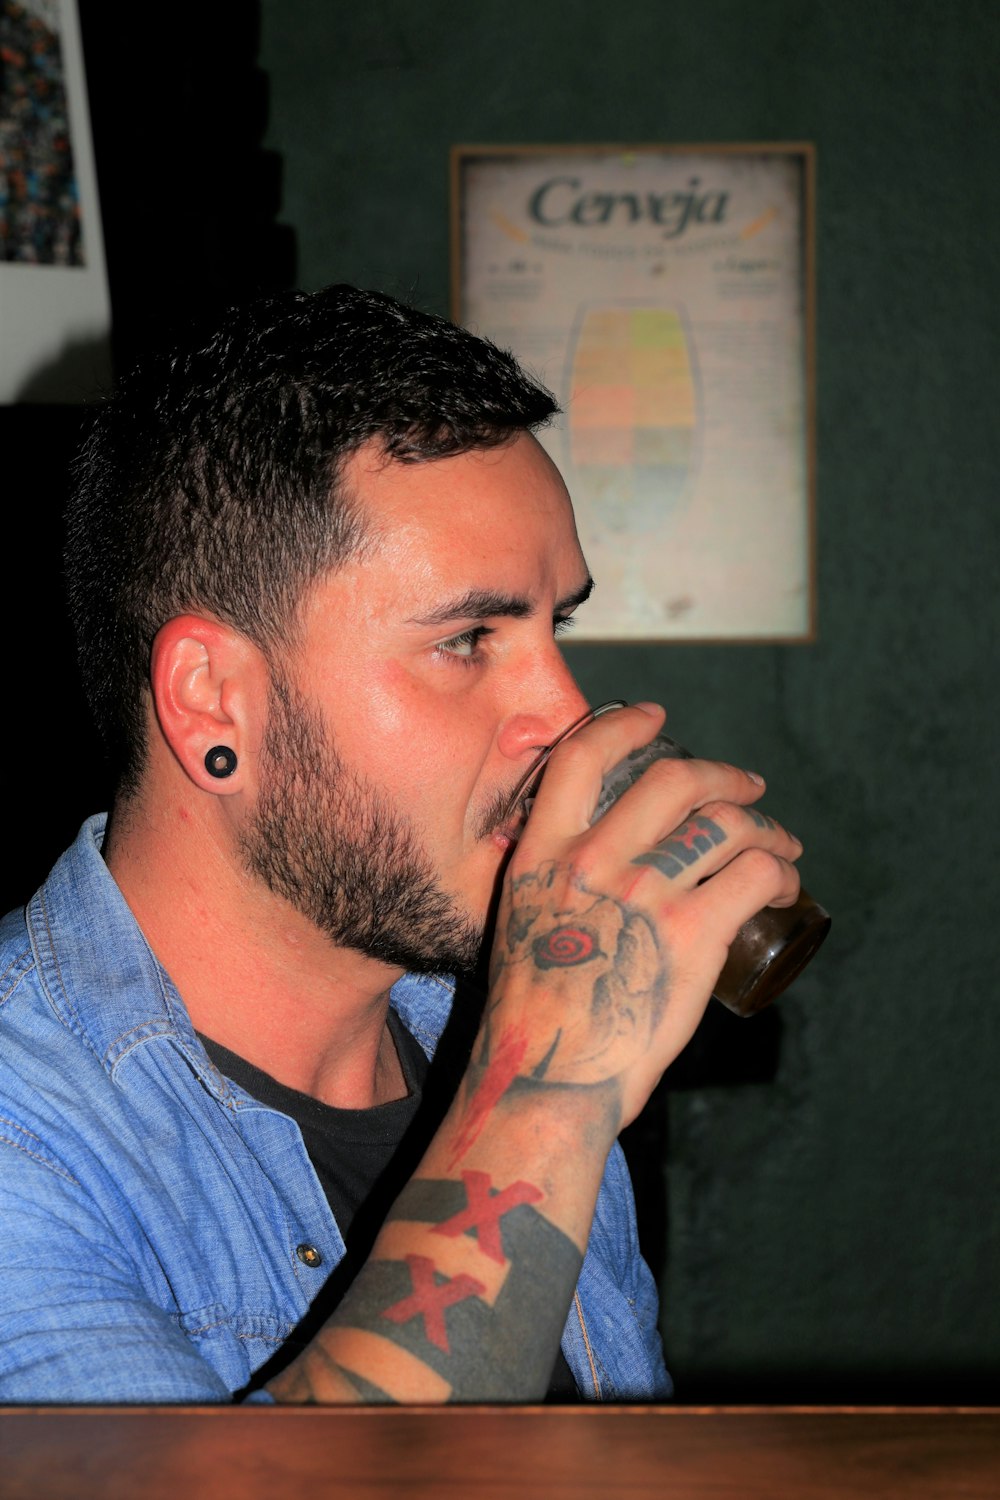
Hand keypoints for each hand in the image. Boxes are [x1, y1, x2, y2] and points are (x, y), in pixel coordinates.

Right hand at [485, 704, 801, 1129]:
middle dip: (720, 773)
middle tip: (746, 784)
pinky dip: (780, 872)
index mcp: (540, 855)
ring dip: (765, 824)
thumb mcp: (519, 924)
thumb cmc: (533, 1017)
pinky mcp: (693, 931)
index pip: (578, 758)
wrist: (546, 1077)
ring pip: (724, 821)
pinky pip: (755, 874)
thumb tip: (584, 869)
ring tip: (782, 844)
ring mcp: (646, 893)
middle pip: (671, 778)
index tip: (655, 718)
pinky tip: (785, 886)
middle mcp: (593, 860)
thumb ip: (550, 884)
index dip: (623, 726)